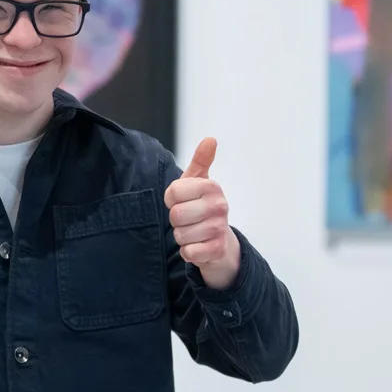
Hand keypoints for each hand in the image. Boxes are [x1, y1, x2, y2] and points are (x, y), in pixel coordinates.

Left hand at [164, 137, 240, 288]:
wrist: (220, 242)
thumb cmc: (202, 207)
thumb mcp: (199, 182)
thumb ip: (201, 161)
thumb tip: (210, 139)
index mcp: (211, 187)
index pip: (172, 192)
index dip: (171, 200)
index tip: (182, 201)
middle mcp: (219, 206)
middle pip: (176, 215)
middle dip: (176, 220)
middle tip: (188, 219)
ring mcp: (219, 229)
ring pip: (180, 235)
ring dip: (182, 236)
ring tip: (194, 232)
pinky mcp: (217, 250)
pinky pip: (188, 252)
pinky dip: (188, 252)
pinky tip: (197, 246)